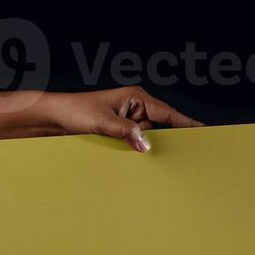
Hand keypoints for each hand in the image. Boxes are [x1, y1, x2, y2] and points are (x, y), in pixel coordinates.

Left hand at [29, 87, 202, 152]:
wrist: (51, 117)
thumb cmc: (74, 111)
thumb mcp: (103, 122)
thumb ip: (127, 132)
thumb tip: (146, 145)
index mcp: (136, 97)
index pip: (169, 113)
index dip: (187, 123)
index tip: (204, 131)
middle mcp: (135, 107)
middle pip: (162, 126)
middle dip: (170, 138)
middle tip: (185, 152)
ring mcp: (128, 119)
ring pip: (149, 136)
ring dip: (150, 145)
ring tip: (157, 157)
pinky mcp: (120, 131)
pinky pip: (136, 142)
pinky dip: (139, 149)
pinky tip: (141, 157)